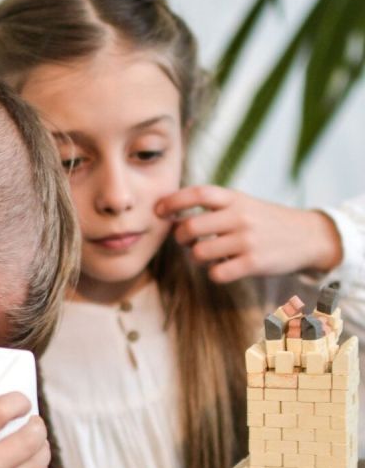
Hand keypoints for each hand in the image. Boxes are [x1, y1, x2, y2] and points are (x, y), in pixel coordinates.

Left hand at [155, 186, 342, 282]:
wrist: (308, 236)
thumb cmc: (264, 221)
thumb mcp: (242, 204)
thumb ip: (212, 207)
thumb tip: (171, 216)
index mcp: (234, 198)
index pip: (197, 193)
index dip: (173, 201)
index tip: (158, 210)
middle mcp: (239, 216)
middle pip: (190, 228)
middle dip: (179, 237)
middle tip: (183, 240)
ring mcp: (246, 240)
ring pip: (199, 253)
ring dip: (196, 257)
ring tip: (207, 255)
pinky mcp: (253, 263)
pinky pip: (216, 273)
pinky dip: (214, 273)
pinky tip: (223, 268)